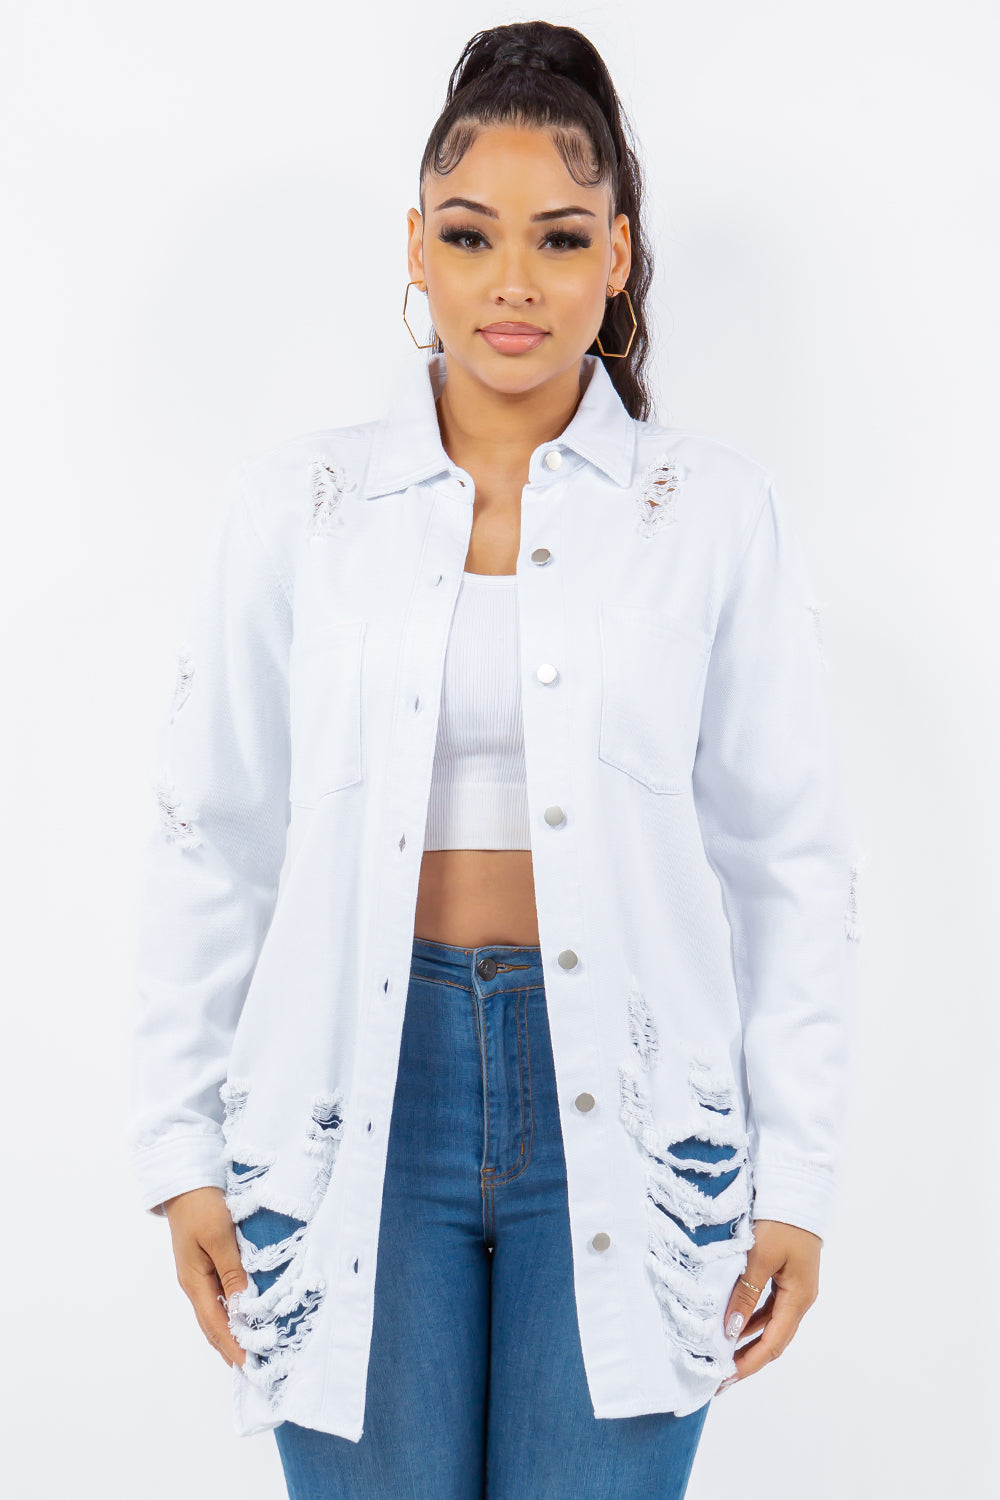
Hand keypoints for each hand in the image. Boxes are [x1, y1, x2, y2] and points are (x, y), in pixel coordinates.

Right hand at [163, 1186, 249, 1369]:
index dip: (231, 1346)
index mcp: (194, 1281)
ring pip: (216, 1311)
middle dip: (230, 1347)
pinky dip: (231, 1311)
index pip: (215, 1324)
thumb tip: (242, 1306)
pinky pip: (220, 1295)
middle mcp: (194, 1283)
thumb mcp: (218, 1236)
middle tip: (252, 1369)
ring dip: (231, 1332)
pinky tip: (244, 1315)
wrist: (185, 1182)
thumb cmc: (202, 1206)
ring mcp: (198, 1274)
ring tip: (250, 1351)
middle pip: (213, 1324)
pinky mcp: (206, 1263)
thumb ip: (231, 1270)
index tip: (248, 1367)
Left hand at [715, 1218, 820, 1392]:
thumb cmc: (781, 1221)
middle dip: (748, 1357)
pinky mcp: (786, 1273)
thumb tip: (731, 1330)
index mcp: (799, 1298)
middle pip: (774, 1338)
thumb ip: (745, 1295)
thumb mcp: (760, 1258)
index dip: (749, 1363)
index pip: (772, 1343)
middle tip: (721, 1375)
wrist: (797, 1187)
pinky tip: (734, 1322)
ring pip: (770, 1322)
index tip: (726, 1378)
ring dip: (748, 1339)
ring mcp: (794, 1286)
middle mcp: (800, 1297)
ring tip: (723, 1353)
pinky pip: (767, 1304)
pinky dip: (750, 1317)